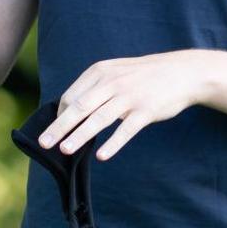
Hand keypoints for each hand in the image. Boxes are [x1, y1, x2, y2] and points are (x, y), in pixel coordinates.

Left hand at [40, 51, 206, 160]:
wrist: (182, 72)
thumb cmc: (144, 76)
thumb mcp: (117, 72)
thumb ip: (95, 87)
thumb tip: (71, 109)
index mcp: (101, 72)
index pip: (72, 96)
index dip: (60, 115)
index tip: (53, 131)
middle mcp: (112, 83)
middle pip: (80, 108)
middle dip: (60, 127)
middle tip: (44, 143)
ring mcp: (129, 96)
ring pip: (99, 119)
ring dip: (80, 136)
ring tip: (65, 150)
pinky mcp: (146, 110)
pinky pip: (126, 130)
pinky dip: (113, 143)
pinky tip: (102, 155)